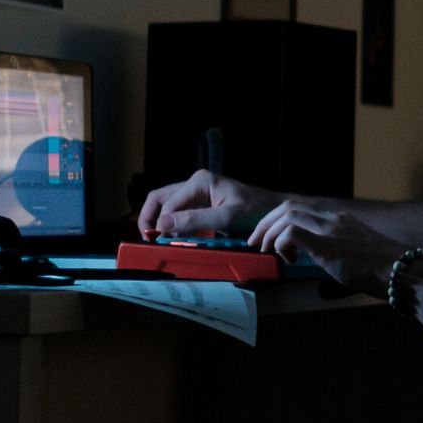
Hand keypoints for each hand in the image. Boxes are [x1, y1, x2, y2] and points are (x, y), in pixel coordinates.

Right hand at [136, 169, 283, 239]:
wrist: (274, 211)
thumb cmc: (255, 212)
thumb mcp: (226, 218)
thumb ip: (195, 220)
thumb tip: (163, 223)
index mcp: (199, 181)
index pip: (168, 203)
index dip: (162, 223)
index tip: (161, 241)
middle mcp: (194, 184)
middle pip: (160, 199)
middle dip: (151, 218)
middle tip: (148, 240)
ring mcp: (197, 193)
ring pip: (166, 205)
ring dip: (161, 223)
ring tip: (161, 241)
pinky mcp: (201, 205)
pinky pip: (179, 213)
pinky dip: (173, 226)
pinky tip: (175, 238)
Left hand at [250, 200, 408, 297]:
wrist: (402, 272)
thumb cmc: (386, 271)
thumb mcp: (356, 258)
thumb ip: (337, 260)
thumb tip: (323, 283)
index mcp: (341, 219)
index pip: (302, 208)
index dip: (278, 219)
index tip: (269, 236)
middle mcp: (334, 218)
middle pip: (289, 206)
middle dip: (266, 222)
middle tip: (257, 241)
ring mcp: (331, 228)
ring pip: (287, 215)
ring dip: (270, 232)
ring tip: (267, 250)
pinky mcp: (327, 244)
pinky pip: (292, 233)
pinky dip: (282, 244)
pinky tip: (289, 259)